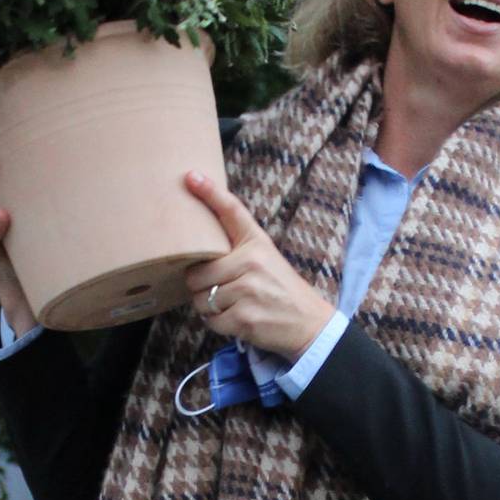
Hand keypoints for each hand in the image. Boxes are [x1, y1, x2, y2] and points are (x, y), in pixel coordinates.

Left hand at [181, 171, 334, 358]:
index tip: (190, 176)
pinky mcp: (245, 317)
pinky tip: (238, 318)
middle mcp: (252, 262)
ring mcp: (249, 290)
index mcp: (257, 242)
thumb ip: (236, 248)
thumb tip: (195, 243)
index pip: (230, 211)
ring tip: (234, 304)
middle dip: (202, 286)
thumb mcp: (265, 257)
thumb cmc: (280, 289)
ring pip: (201, 299)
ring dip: (211, 307)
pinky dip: (219, 323)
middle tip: (223, 289)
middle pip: (197, 273)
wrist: (309, 323)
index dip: (209, 192)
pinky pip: (211, 320)